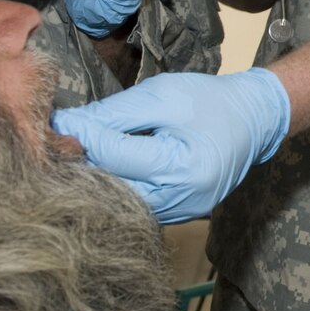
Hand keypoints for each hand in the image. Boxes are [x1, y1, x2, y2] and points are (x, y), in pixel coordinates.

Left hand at [51, 69, 289, 222]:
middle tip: (55, 143)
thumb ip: (116, 113)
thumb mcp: (163, 95)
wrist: (254, 119)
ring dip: (97, 179)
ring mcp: (181, 213)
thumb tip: (69, 124)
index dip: (83, 137)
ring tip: (74, 156)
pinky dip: (118, 187)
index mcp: (182, 167)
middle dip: (83, 163)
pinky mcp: (179, 215)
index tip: (55, 122)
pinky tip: (102, 169)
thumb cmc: (210, 100)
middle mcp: (182, 199)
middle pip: (114, 186)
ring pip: (121, 201)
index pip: (116, 155)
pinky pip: (137, 204)